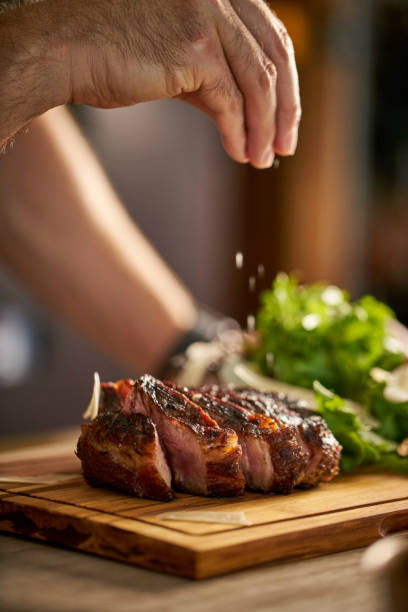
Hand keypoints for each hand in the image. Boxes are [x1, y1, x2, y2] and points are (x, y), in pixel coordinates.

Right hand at [66, 0, 300, 167]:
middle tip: (286, 146)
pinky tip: (240, 153)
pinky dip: (239, 131)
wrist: (62, 49)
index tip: (286, 118)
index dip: (286, 81)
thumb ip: (210, 78)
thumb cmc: (108, 51)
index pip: (271, 35)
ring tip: (263, 160)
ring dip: (265, 128)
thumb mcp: (173, 59)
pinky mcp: (193, 47)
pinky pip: (230, 100)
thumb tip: (242, 116)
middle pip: (275, 54)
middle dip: (286, 109)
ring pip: (259, 81)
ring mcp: (206, 14)